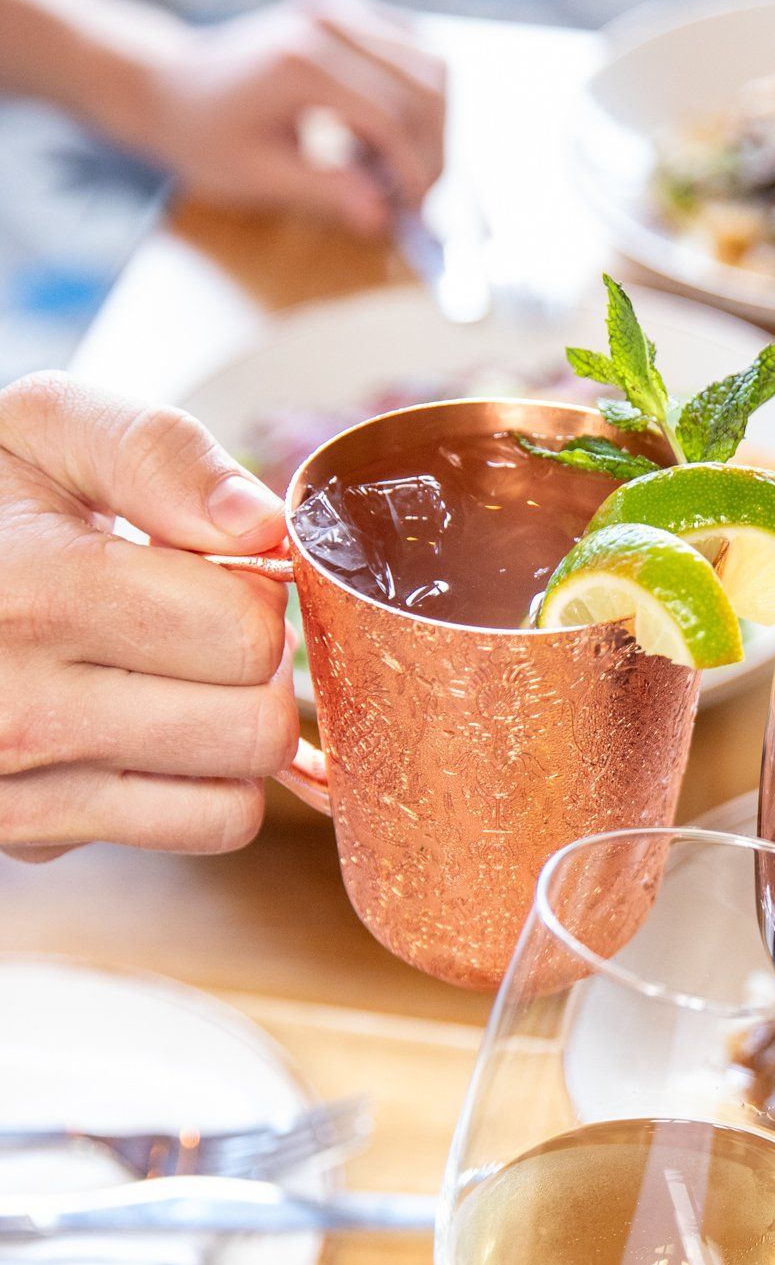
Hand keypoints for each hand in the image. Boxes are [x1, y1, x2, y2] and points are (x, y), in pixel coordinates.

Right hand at [0, 371, 297, 859]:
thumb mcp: (44, 430)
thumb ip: (157, 453)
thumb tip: (261, 526)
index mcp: (30, 593)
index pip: (242, 631)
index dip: (249, 587)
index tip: (199, 564)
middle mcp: (18, 709)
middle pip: (255, 723)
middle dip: (252, 665)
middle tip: (193, 622)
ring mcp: (22, 786)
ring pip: (240, 791)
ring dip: (235, 728)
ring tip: (169, 670)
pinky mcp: (31, 834)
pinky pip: (202, 828)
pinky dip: (204, 784)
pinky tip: (152, 727)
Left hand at [128, 0, 445, 234]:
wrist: (168, 84)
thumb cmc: (203, 135)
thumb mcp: (257, 175)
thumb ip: (324, 192)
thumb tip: (382, 218)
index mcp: (303, 61)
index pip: (392, 118)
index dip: (414, 172)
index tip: (415, 214)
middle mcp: (328, 22)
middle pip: (425, 85)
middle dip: (432, 149)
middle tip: (416, 196)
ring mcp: (340, 8)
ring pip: (431, 63)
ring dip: (431, 123)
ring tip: (396, 166)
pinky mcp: (347, 11)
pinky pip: (414, 48)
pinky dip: (418, 96)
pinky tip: (388, 133)